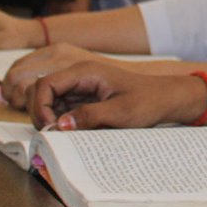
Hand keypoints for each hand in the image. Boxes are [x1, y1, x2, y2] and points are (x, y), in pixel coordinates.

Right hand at [29, 61, 206, 129]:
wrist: (166, 98)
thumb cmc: (148, 101)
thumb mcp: (121, 112)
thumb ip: (90, 117)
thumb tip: (60, 126)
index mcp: (85, 72)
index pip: (45, 84)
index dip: (40, 106)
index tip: (50, 128)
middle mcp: (79, 76)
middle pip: (41, 91)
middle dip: (41, 112)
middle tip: (52, 134)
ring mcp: (80, 87)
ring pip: (49, 101)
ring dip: (49, 118)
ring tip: (63, 134)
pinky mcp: (84, 98)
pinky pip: (62, 108)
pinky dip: (60, 120)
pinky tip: (71, 131)